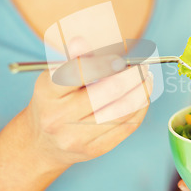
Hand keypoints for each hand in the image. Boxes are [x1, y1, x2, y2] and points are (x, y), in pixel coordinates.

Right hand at [22, 52, 152, 168]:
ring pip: (123, 110)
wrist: (43, 144)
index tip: (121, 58)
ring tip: (147, 78)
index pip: (78, 72)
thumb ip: (73, 59)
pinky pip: (127, 126)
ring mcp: (77, 137)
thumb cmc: (54, 102)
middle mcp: (58, 117)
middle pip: (108, 91)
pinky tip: (143, 96)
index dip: (105, 63)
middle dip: (133, 75)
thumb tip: (80, 41)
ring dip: (141, 91)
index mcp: (47, 93)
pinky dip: (140, 108)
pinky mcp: (95, 149)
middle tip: (143, 65)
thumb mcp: (55, 77)